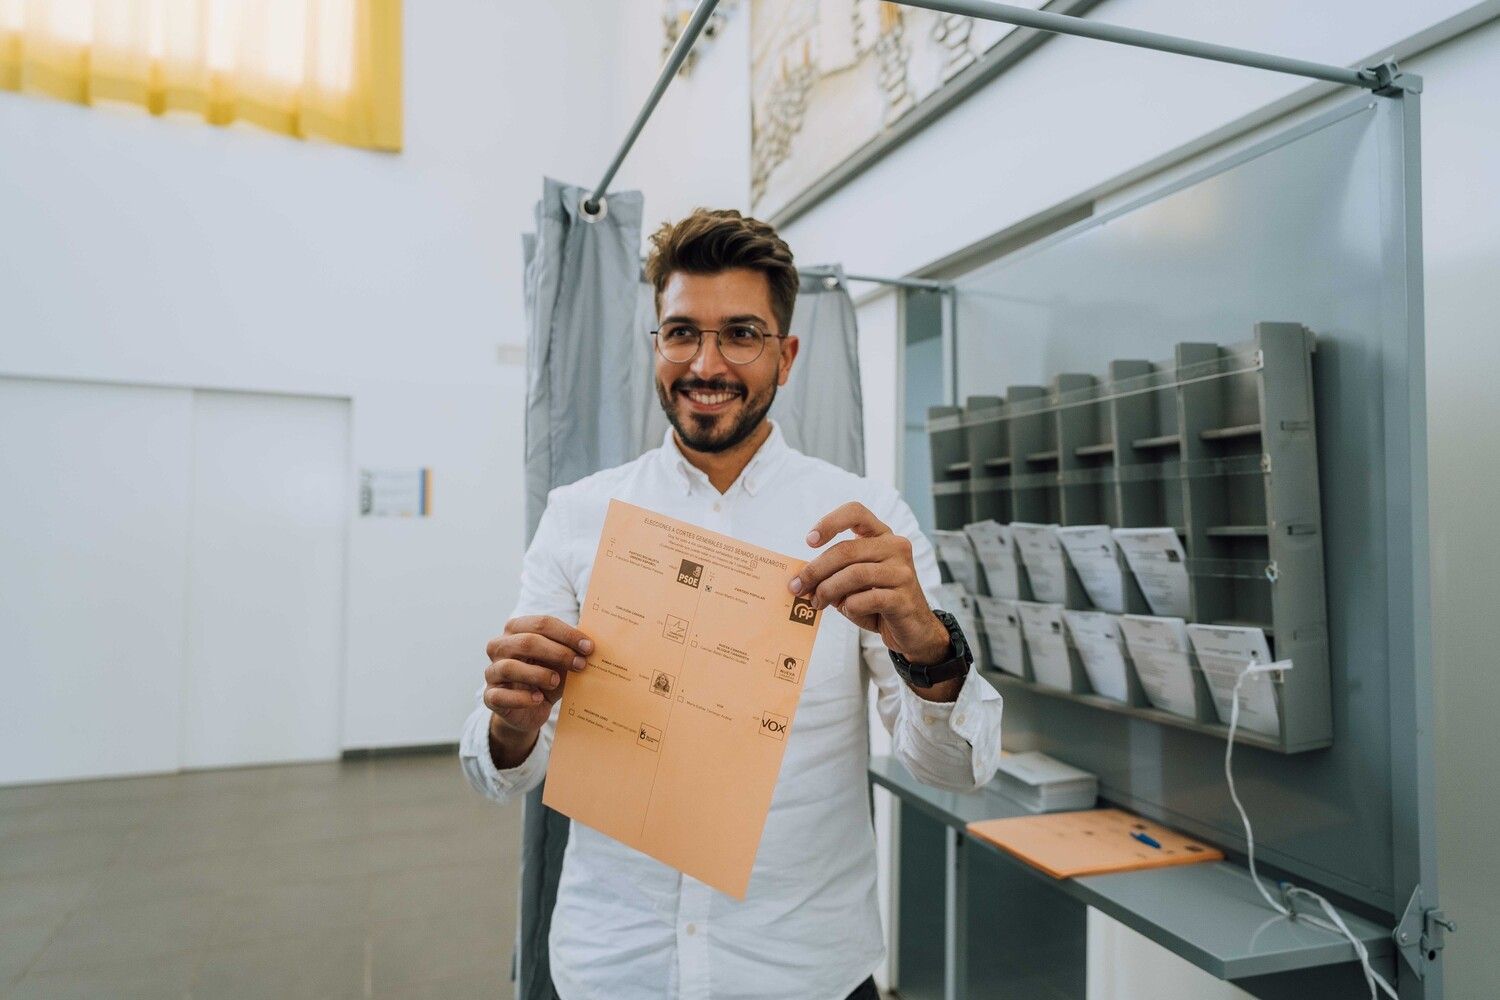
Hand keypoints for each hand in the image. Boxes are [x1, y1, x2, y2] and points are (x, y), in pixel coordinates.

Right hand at [482, 615, 592, 766]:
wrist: (530, 710)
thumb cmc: (547, 678)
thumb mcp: (561, 662)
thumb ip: (571, 650)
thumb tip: (592, 643)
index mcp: (517, 630)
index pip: (542, 623)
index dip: (567, 634)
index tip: (589, 647)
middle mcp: (500, 647)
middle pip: (527, 642)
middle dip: (558, 652)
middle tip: (580, 664)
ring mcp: (492, 672)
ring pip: (510, 667)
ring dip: (538, 674)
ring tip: (556, 681)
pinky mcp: (490, 696)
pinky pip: (501, 696)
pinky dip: (522, 698)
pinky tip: (538, 699)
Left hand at [791, 502, 951, 667]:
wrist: (912, 630)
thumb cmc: (878, 602)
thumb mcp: (853, 582)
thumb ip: (833, 573)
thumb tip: (801, 578)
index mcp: (882, 536)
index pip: (856, 512)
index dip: (829, 522)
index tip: (809, 541)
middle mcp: (896, 547)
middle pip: (846, 549)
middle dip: (815, 569)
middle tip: (797, 587)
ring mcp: (903, 572)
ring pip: (854, 574)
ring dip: (827, 590)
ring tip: (816, 602)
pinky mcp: (903, 599)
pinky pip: (865, 599)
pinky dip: (849, 606)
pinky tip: (847, 610)